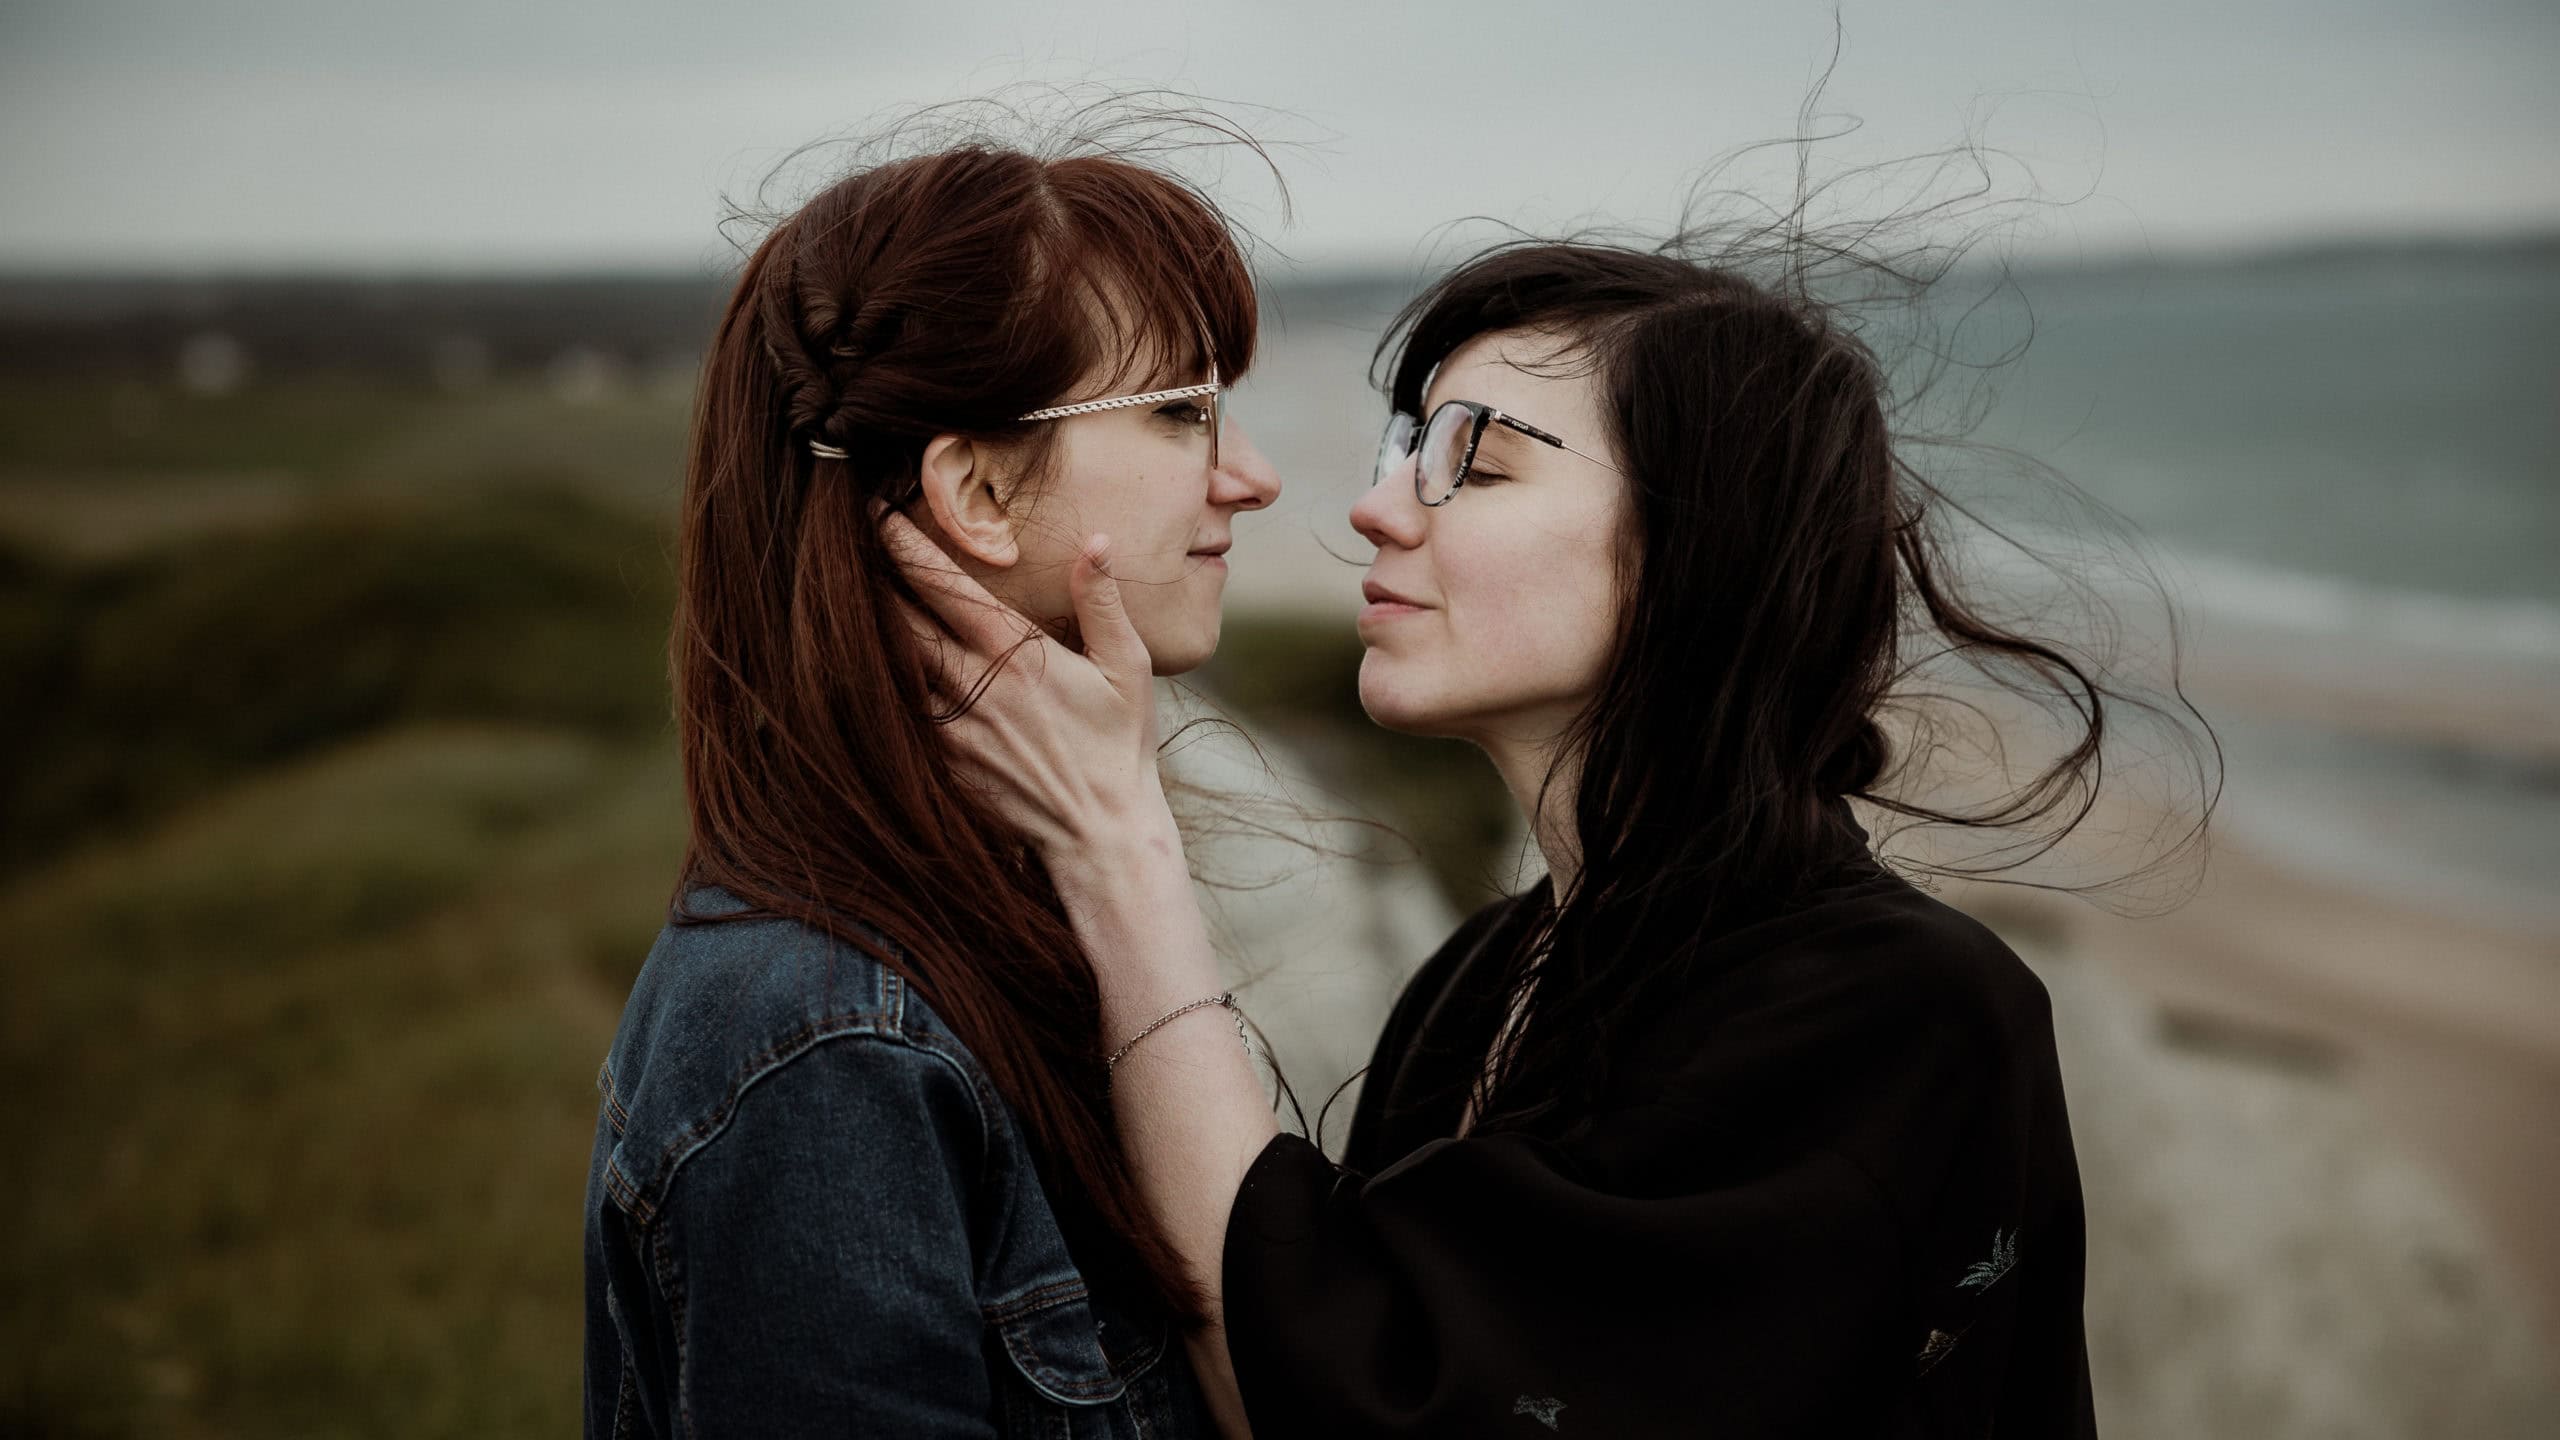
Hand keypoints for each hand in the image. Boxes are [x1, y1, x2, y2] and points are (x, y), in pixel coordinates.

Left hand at [875, 508, 1169, 860]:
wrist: (1100, 835)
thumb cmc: (1120, 748)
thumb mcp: (1128, 668)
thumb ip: (1103, 602)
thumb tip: (1095, 541)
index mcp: (1015, 654)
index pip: (943, 585)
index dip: (903, 543)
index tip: (876, 510)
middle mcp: (973, 687)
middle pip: (897, 619)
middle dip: (867, 578)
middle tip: (840, 544)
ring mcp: (951, 730)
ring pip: (888, 667)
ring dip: (865, 630)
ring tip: (840, 596)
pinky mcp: (942, 765)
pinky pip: (895, 716)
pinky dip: (876, 686)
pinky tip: (861, 667)